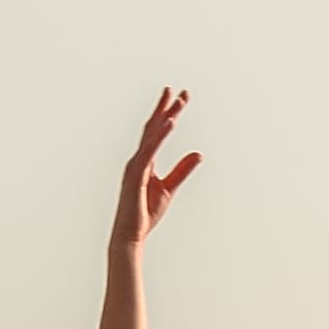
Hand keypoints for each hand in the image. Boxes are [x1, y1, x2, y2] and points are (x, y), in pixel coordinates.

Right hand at [110, 87, 200, 253]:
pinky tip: (170, 123)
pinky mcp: (136, 174)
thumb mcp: (169, 189)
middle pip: (154, 128)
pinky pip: (150, 150)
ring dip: (166, 117)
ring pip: (152, 136)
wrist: (130, 235)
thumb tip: (198, 153)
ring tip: (178, 102)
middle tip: (181, 92)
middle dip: (166, 109)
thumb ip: (182, 170)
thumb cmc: (145, 214)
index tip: (180, 98)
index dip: (168, 114)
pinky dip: (160, 135)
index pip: (157, 132)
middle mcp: (138, 159)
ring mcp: (136, 165)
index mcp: (145, 161)